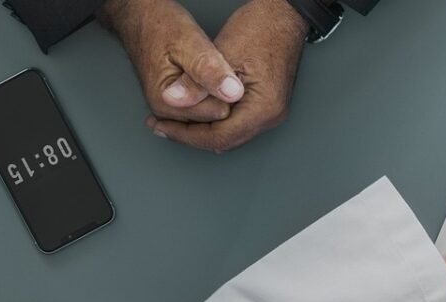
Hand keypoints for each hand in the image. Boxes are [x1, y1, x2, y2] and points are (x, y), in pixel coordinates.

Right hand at [100, 0, 245, 122]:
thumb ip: (209, 69)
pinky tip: (202, 79)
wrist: (141, 20)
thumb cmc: (160, 27)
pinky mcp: (174, 106)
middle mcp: (166, 113)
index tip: (220, 69)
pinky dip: (208, 95)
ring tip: (205, 71)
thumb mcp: (190, 42)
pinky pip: (203, 109)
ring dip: (214, 94)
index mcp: (168, 103)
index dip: (227, 90)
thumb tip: (232, 93)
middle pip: (215, 117)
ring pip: (211, 114)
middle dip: (221, 95)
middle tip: (212, 68)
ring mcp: (169, 111)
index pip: (219, 112)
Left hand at [147, 0, 307, 152]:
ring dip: (201, 129)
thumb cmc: (261, 28)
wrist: (283, 15)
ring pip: (229, 134)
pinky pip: (236, 123)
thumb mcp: (222, 55)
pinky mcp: (267, 104)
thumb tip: (173, 101)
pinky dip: (214, 120)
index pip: (218, 138)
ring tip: (174, 119)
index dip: (185, 134)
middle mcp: (271, 116)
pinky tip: (196, 110)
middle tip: (162, 125)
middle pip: (224, 141)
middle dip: (190, 135)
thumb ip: (196, 83)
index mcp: (264, 108)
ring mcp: (271, 112)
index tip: (163, 126)